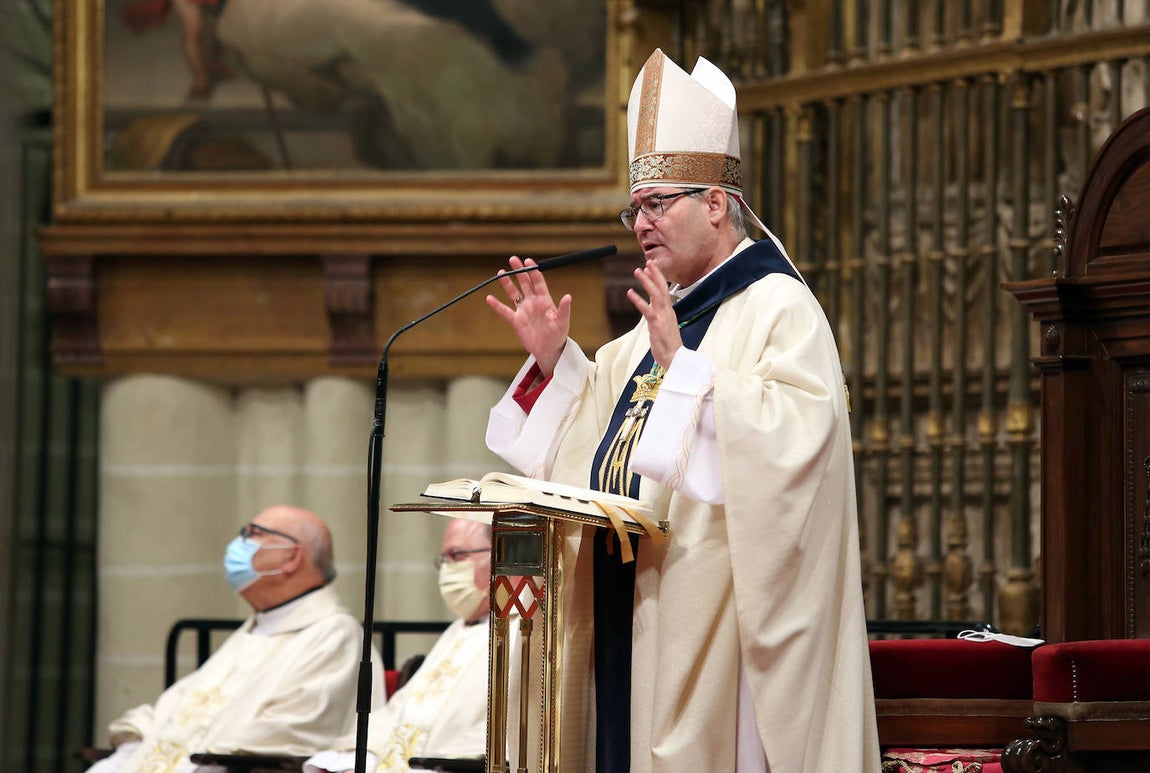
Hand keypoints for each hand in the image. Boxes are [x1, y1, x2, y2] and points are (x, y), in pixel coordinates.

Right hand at [485, 256, 571, 375]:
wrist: (548, 350)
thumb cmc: (558, 335)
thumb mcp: (562, 322)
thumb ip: (563, 309)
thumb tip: (568, 297)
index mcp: (545, 300)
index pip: (538, 282)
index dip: (533, 271)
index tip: (528, 261)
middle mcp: (533, 302)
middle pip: (525, 283)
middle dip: (519, 271)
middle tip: (513, 259)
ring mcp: (524, 310)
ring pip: (514, 293)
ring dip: (508, 283)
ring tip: (501, 272)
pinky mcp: (516, 321)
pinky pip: (505, 311)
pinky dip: (497, 305)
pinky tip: (489, 298)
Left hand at [626, 260, 681, 369]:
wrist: (675, 359)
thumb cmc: (669, 345)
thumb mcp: (664, 327)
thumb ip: (659, 316)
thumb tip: (653, 308)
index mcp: (669, 311)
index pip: (664, 290)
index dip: (658, 277)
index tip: (652, 266)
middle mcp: (667, 311)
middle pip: (662, 288)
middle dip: (655, 274)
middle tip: (648, 261)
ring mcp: (662, 317)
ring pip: (655, 294)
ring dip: (646, 281)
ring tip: (638, 270)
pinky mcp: (656, 325)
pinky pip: (646, 310)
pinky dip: (638, 300)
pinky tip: (630, 292)